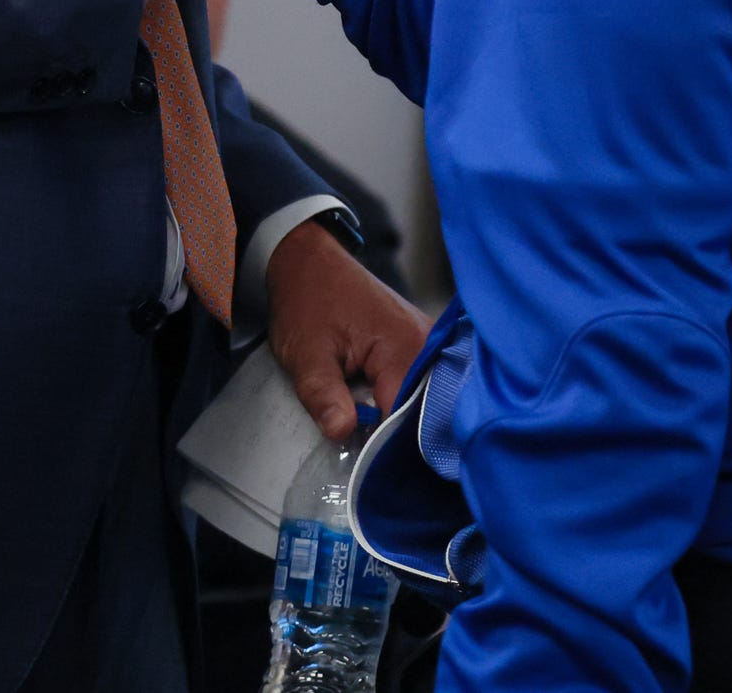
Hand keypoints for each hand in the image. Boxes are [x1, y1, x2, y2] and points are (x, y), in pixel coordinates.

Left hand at [265, 219, 430, 441]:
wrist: (311, 263)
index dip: (385, 447)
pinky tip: (380, 415)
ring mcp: (426, 342)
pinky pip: (417, 384)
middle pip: (422, 411)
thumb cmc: (308, 301)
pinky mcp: (419, 344)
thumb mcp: (305, 354)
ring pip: (422, 400)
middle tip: (367, 456)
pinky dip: (400, 403)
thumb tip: (343, 433)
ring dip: (400, 422)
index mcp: (403, 346)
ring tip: (373, 436)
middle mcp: (426, 343)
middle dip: (397, 439)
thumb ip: (323, 396)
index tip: (366, 468)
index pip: (407, 416)